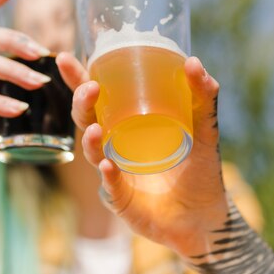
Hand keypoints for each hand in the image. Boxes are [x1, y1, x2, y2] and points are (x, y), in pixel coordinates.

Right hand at [62, 54, 229, 256]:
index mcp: (127, 124)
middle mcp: (115, 145)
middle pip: (86, 119)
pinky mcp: (121, 199)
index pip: (98, 98)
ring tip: (95, 128)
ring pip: (92, 152)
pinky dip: (108, 176)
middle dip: (81, 102)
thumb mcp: (204, 128)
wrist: (206, 215)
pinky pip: (110, 186)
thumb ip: (203, 96)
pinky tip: (108, 166)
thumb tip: (192, 62)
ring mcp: (115, 172)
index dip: (79, 79)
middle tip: (90, 88)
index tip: (67, 58)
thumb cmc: (199, 169)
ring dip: (90, 140)